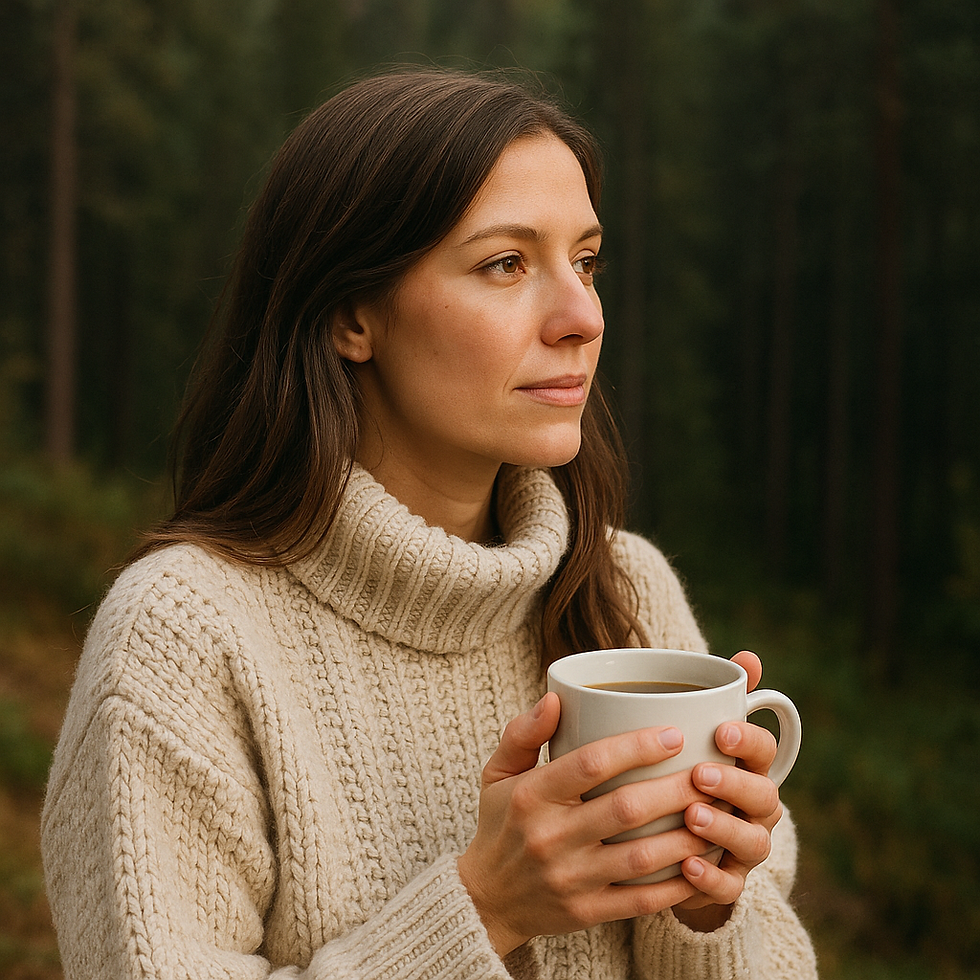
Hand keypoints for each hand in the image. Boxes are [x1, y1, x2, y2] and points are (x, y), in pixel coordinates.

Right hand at [458, 693, 714, 955]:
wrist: (484, 900)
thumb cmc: (500, 823)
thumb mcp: (497, 772)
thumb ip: (523, 732)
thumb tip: (555, 697)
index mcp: (532, 795)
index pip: (590, 763)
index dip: (637, 747)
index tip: (675, 733)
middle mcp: (550, 836)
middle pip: (626, 809)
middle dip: (676, 789)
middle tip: (710, 772)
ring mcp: (570, 878)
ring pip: (641, 857)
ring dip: (686, 836)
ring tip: (717, 815)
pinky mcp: (586, 912)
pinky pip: (641, 900)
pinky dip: (677, 885)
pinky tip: (702, 864)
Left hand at [673, 651, 783, 930]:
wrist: (673, 840)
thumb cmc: (686, 771)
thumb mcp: (694, 733)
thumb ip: (717, 695)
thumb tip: (749, 656)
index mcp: (748, 767)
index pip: (764, 751)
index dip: (749, 741)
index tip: (722, 731)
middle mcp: (754, 808)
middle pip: (764, 796)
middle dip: (735, 784)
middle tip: (700, 774)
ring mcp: (744, 847)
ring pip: (753, 843)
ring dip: (724, 829)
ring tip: (691, 816)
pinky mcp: (728, 883)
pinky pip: (730, 887)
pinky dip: (711, 878)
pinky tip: (687, 865)